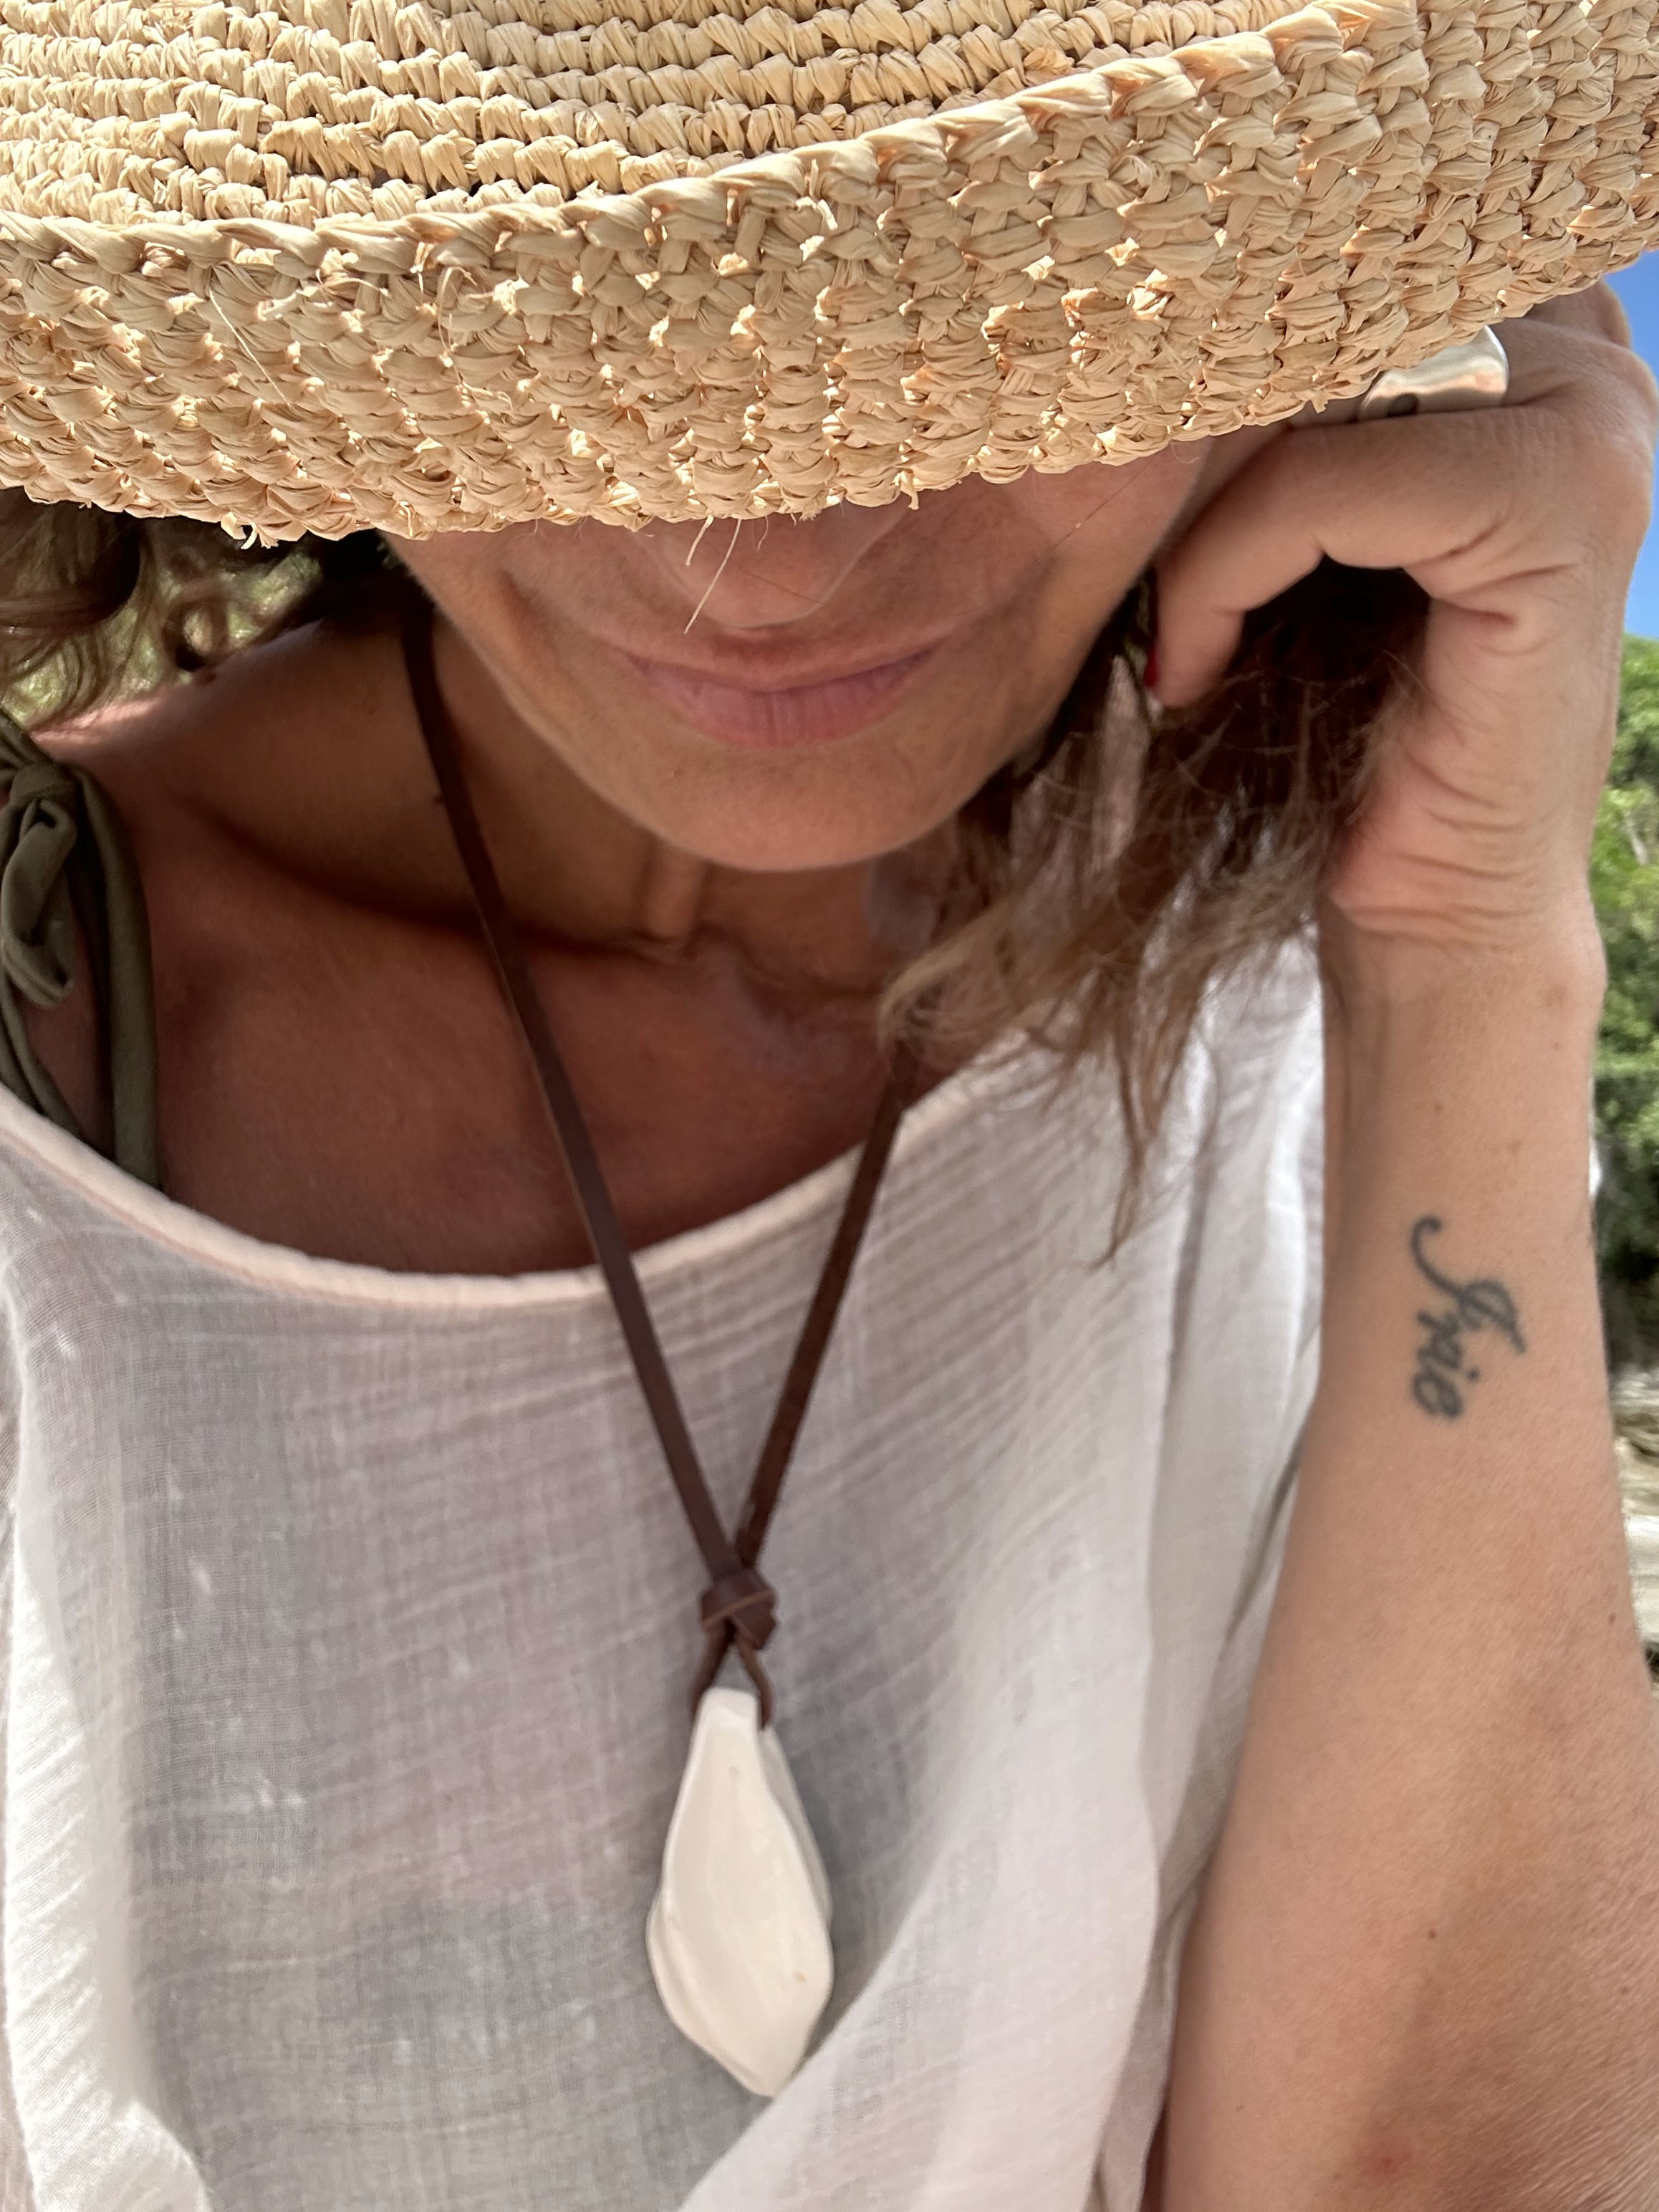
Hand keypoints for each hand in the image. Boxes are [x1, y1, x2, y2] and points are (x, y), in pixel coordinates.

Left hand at [1153, 285, 1658, 975]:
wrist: (1429, 904)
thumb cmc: (1339, 728)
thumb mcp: (1288, 540)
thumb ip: (1262, 412)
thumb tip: (1124, 314)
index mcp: (1532, 343)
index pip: (1319, 268)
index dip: (1198, 368)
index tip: (1119, 489)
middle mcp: (1584, 362)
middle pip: (1314, 312)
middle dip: (1188, 438)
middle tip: (1119, 553)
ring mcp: (1591, 427)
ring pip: (1311, 388)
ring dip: (1199, 516)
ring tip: (1173, 633)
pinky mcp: (1558, 505)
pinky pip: (1327, 482)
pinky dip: (1226, 571)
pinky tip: (1196, 668)